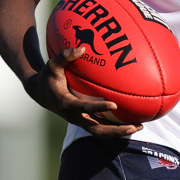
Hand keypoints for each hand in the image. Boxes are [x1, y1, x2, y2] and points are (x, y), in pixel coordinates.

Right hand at [24, 46, 142, 136]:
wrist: (40, 93)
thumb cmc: (48, 77)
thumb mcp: (52, 65)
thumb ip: (64, 56)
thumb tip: (82, 48)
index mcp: (66, 104)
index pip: (84, 108)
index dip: (99, 107)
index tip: (115, 105)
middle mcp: (74, 116)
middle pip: (96, 129)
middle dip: (115, 130)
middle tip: (133, 126)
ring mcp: (80, 120)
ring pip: (101, 131)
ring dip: (119, 131)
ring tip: (139, 127)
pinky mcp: (84, 120)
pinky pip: (102, 125)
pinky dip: (116, 126)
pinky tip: (132, 121)